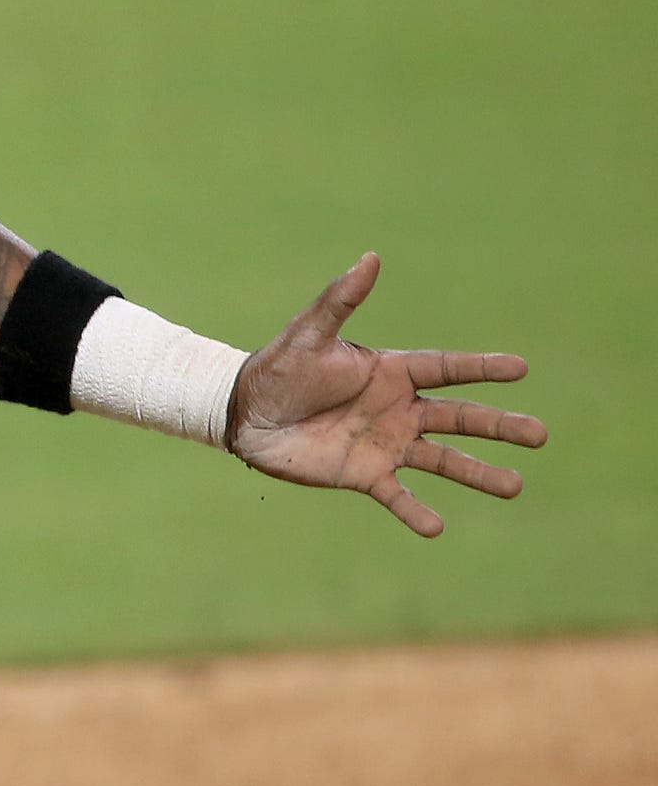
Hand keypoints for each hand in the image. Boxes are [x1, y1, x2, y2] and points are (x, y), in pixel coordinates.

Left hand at [227, 253, 543, 536]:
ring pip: (443, 461)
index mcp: (392, 372)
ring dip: (478, 474)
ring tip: (514, 487)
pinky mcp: (365, 475)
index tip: (521, 367)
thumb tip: (370, 258)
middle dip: (500, 426)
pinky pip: (397, 495)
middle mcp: (399, 409)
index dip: (482, 368)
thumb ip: (341, 300)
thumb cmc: (278, 368)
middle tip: (541, 435)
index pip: (448, 369)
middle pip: (461, 418)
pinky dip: (415, 511)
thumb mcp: (309, 333)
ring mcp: (387, 444)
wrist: (244, 413)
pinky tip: (437, 527)